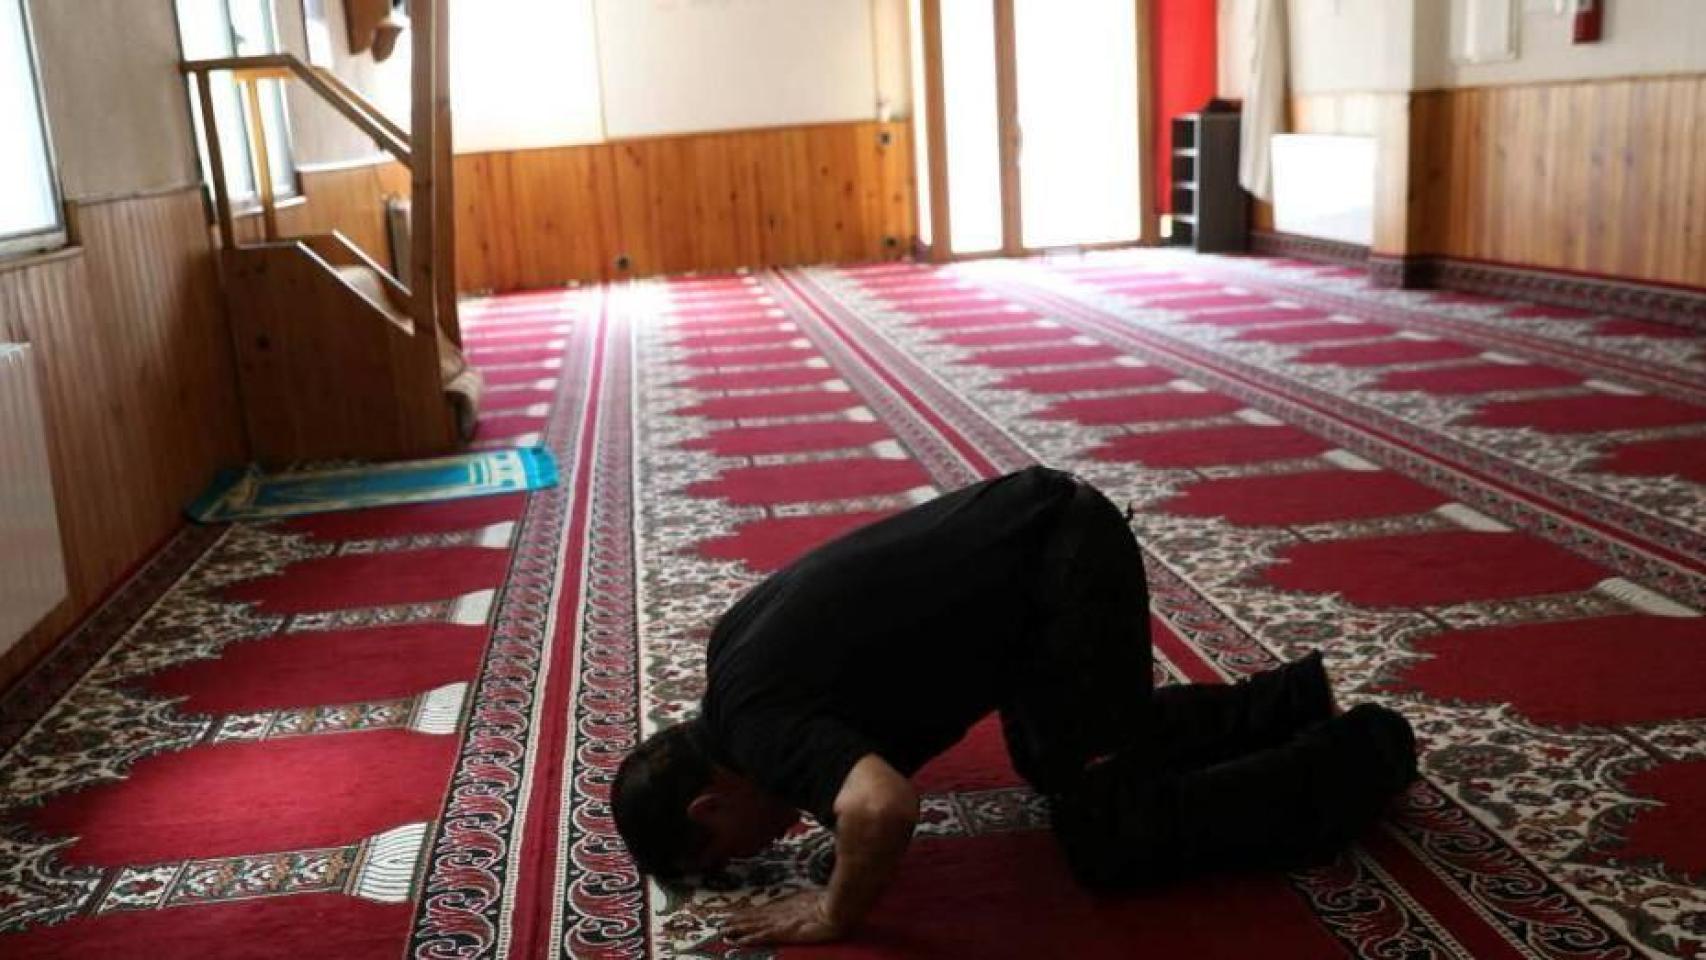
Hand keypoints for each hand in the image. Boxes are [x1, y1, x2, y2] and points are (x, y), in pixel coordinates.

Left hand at [723, 890, 844, 946]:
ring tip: (724, 930)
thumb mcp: (819, 901)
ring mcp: (781, 921)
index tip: (736, 912)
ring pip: (755, 925)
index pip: (765, 909)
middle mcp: (782, 911)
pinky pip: (762, 936)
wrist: (837, 910)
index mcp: (790, 904)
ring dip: (739, 928)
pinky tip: (738, 941)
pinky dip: (749, 938)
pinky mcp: (783, 932)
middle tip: (721, 921)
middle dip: (738, 919)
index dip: (750, 912)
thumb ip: (809, 903)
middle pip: (756, 916)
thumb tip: (808, 903)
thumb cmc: (833, 906)